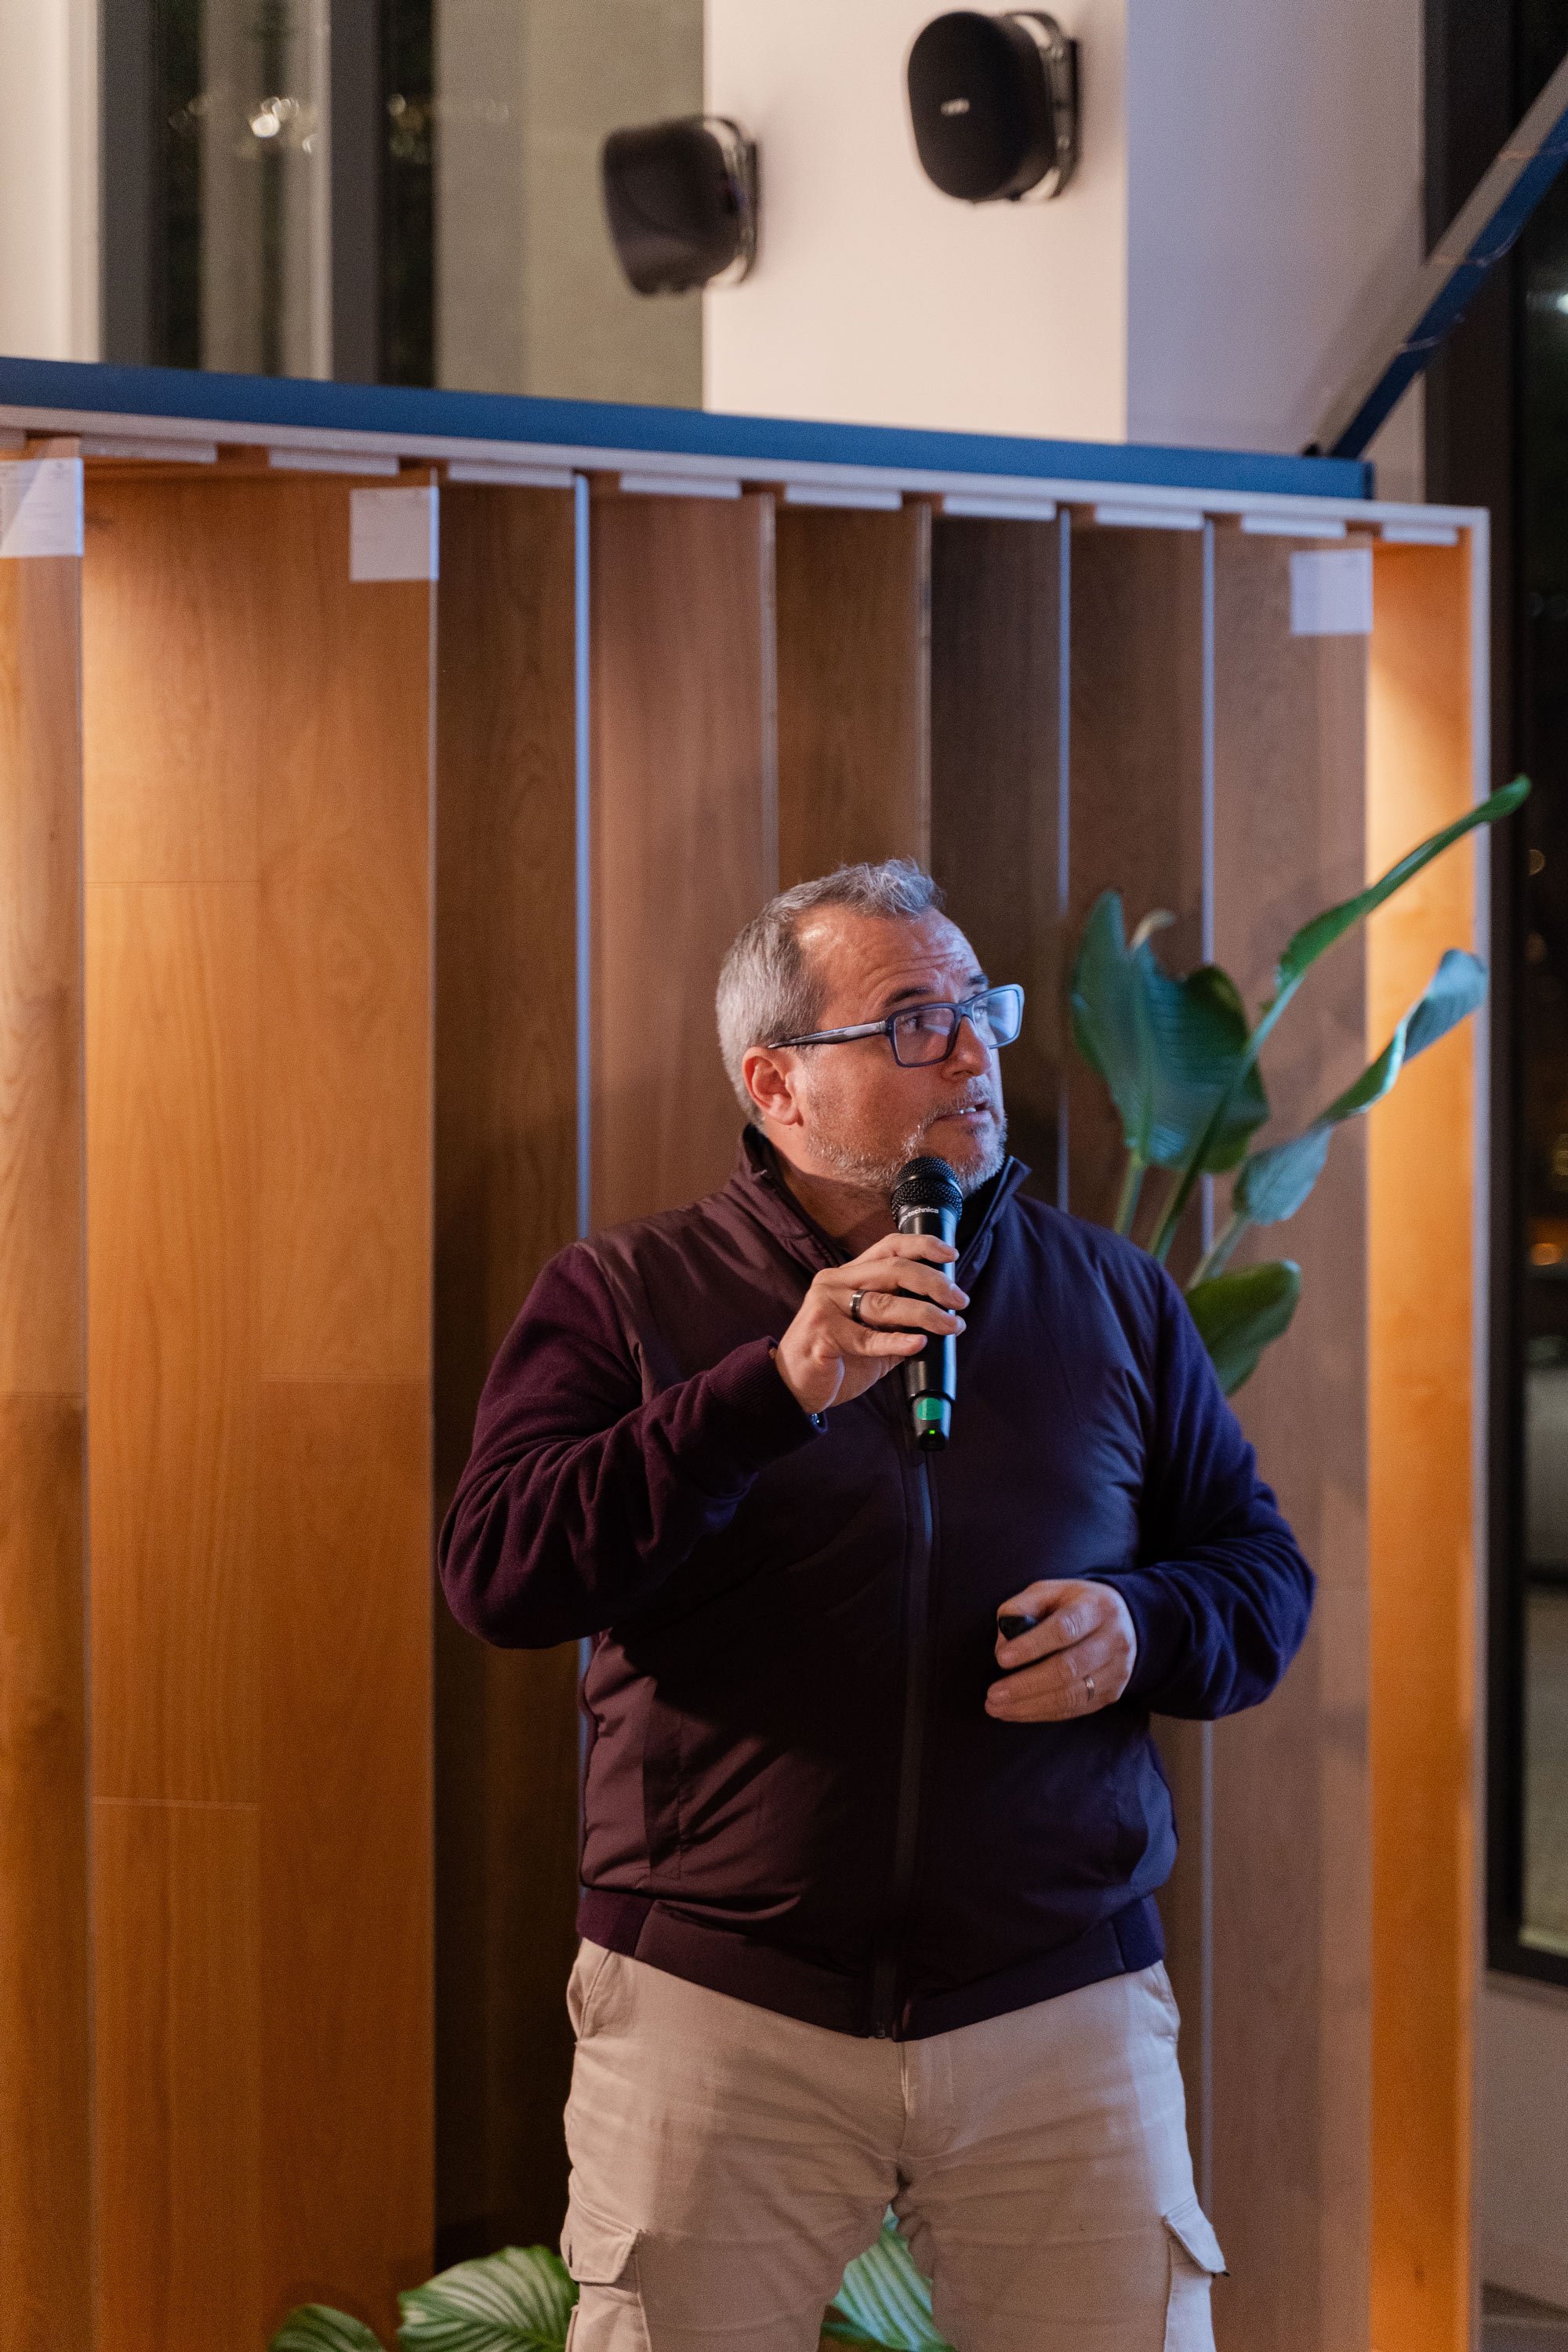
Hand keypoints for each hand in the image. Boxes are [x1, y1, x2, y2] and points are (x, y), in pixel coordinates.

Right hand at [772, 1234, 968, 1416]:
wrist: (796, 1388)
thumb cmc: (837, 1359)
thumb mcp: (873, 1334)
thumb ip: (899, 1321)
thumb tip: (944, 1317)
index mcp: (848, 1275)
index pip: (888, 1247)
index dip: (922, 1246)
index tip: (951, 1256)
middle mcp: (835, 1282)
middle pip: (893, 1269)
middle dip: (933, 1283)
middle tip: (960, 1300)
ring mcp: (826, 1306)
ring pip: (884, 1303)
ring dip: (925, 1314)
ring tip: (951, 1325)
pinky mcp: (822, 1334)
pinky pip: (868, 1338)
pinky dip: (898, 1341)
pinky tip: (919, 1343)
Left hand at [985, 1579, 1137, 1721]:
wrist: (1122, 1621)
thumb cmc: (1073, 1605)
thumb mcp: (1049, 1592)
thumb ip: (1021, 1608)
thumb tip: (1002, 1645)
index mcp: (1096, 1607)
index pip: (1064, 1629)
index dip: (1031, 1645)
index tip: (1001, 1659)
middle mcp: (1113, 1639)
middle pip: (1068, 1668)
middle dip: (1026, 1684)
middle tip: (993, 1694)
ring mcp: (1116, 1670)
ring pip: (1071, 1695)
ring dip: (1029, 1705)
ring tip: (997, 1708)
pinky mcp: (1112, 1693)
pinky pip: (1074, 1709)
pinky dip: (1042, 1713)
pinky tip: (1016, 1712)